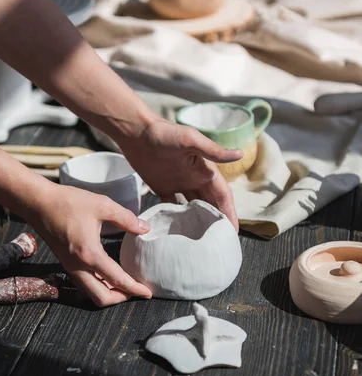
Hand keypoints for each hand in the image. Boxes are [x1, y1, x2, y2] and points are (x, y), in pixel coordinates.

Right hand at [28, 184, 151, 306]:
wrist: (38, 203)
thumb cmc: (68, 202)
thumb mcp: (102, 205)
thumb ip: (126, 218)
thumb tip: (145, 228)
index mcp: (89, 254)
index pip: (117, 280)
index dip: (135, 289)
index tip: (148, 293)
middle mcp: (78, 266)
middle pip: (101, 298)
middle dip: (121, 298)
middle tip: (136, 290)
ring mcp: (69, 267)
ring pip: (91, 293)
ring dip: (109, 294)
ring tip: (125, 285)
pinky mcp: (65, 263)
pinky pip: (84, 283)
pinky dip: (99, 286)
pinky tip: (108, 275)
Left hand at [119, 119, 242, 230]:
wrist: (136, 132)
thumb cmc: (164, 133)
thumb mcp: (191, 140)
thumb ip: (213, 151)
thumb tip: (240, 154)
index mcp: (205, 170)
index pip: (222, 196)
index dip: (230, 213)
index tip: (233, 232)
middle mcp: (195, 178)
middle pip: (211, 205)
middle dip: (217, 222)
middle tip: (219, 243)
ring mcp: (179, 184)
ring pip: (193, 208)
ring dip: (198, 222)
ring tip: (201, 242)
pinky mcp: (162, 187)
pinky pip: (172, 207)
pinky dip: (176, 218)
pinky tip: (176, 232)